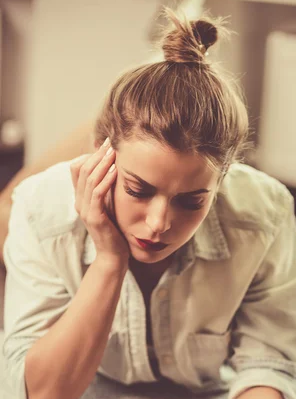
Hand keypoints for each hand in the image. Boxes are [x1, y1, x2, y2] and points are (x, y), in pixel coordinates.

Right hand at [70, 138, 129, 267]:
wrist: (113, 256)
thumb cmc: (115, 230)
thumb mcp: (110, 205)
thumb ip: (107, 190)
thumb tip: (116, 168)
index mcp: (81, 198)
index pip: (76, 168)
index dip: (89, 154)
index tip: (106, 144)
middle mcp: (79, 202)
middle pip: (81, 169)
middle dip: (97, 154)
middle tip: (111, 142)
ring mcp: (85, 210)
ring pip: (88, 179)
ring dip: (102, 163)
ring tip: (114, 152)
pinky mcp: (94, 218)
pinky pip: (97, 194)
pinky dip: (106, 180)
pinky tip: (116, 171)